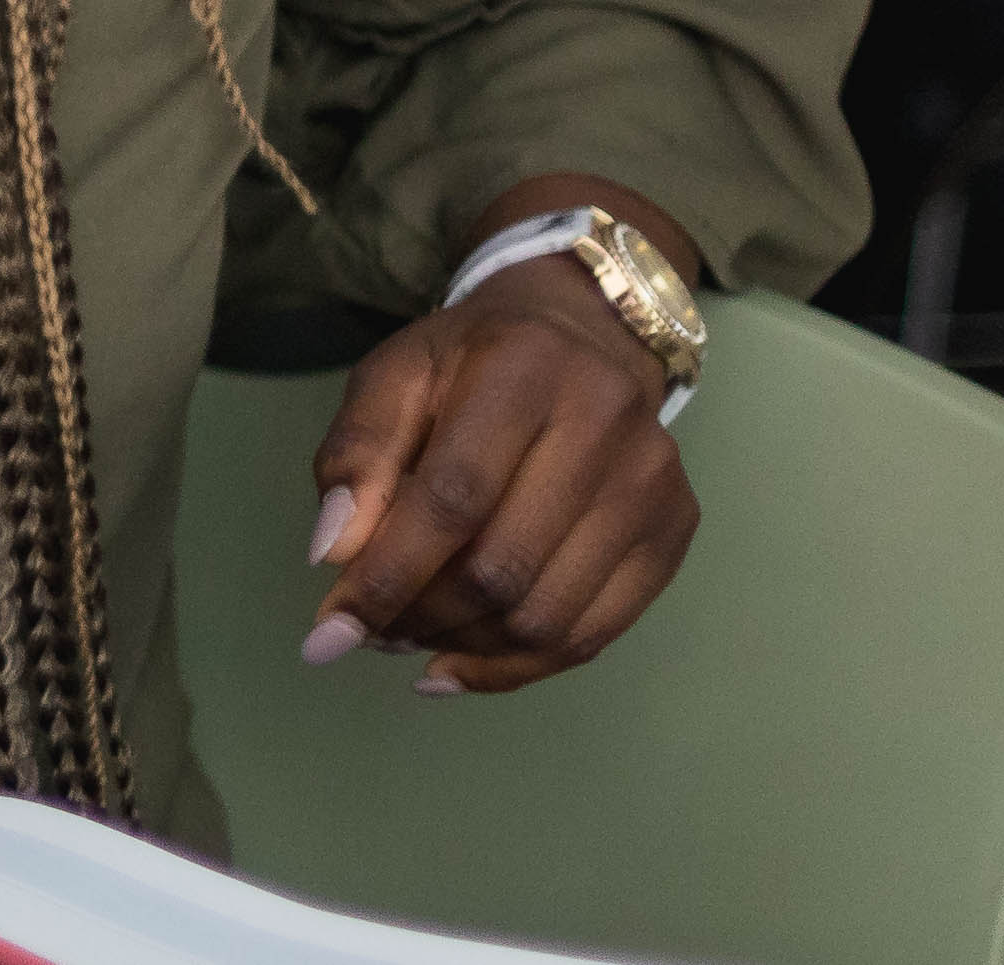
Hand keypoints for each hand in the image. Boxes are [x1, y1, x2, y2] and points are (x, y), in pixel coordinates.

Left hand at [306, 251, 699, 692]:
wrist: (584, 337)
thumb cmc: (471, 362)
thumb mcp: (394, 378)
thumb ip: (356, 457)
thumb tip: (333, 557)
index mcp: (524, 370)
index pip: (452, 499)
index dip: (387, 577)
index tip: (329, 633)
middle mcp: (606, 423)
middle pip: (500, 569)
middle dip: (419, 618)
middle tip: (372, 631)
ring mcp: (651, 483)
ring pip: (546, 616)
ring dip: (463, 648)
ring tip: (412, 638)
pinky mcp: (674, 530)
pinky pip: (593, 635)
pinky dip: (517, 667)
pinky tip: (461, 663)